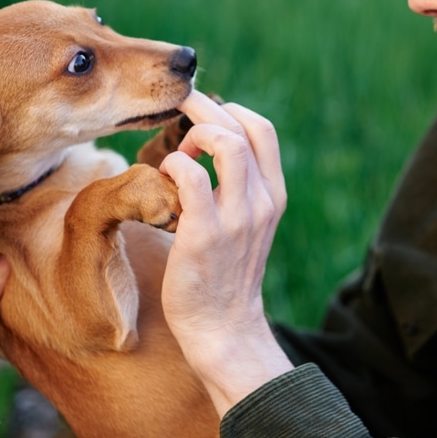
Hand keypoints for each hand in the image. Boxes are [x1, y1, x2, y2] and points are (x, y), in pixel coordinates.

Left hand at [159, 91, 293, 415]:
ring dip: (192, 134)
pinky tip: (162, 182)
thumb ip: (241, 188)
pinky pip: (190, 177)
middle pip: (241, 126)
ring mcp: (237, 217)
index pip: (262, 129)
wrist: (224, 329)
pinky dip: (172, 166)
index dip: (230, 111)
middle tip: (176, 115)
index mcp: (274, 194)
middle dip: (202, 108)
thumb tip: (213, 147)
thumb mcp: (249, 224)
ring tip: (176, 154)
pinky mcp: (205, 234)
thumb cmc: (226, 273)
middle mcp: (262, 201)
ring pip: (224, 142)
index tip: (202, 120)